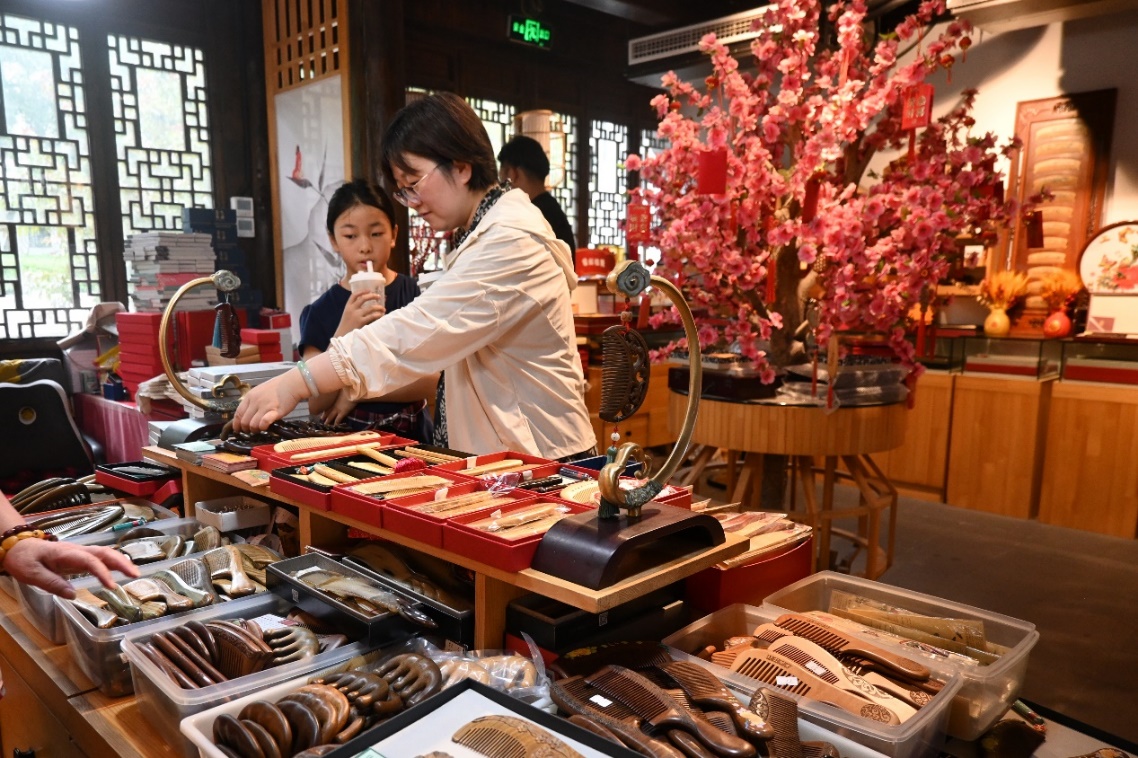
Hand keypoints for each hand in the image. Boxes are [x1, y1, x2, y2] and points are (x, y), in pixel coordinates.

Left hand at [4, 539, 139, 598]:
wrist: (18, 546)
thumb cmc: (24, 559)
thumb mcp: (31, 574)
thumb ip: (52, 583)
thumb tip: (73, 594)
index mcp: (65, 553)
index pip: (90, 561)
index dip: (103, 572)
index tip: (112, 586)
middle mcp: (76, 550)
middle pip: (104, 552)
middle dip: (121, 562)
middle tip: (136, 575)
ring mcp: (79, 552)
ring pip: (105, 553)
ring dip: (121, 562)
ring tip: (134, 574)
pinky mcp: (79, 557)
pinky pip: (100, 558)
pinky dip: (113, 563)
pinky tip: (121, 571)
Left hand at [233, 370, 307, 431]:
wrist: (292, 383)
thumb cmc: (278, 387)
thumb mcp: (260, 391)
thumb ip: (253, 401)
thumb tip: (248, 413)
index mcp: (250, 396)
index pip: (238, 413)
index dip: (236, 424)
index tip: (238, 429)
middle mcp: (255, 402)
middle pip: (244, 421)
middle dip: (245, 429)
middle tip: (250, 431)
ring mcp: (264, 407)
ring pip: (252, 424)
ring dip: (255, 429)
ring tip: (259, 429)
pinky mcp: (275, 411)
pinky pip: (264, 422)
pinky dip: (262, 427)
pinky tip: (265, 427)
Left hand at [322, 391, 356, 425]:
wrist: (353, 391)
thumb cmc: (349, 388)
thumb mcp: (343, 389)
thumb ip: (340, 390)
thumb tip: (339, 387)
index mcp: (335, 399)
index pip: (328, 405)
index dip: (325, 408)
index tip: (322, 411)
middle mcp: (335, 404)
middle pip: (328, 411)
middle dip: (324, 415)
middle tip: (321, 419)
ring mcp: (338, 409)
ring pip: (331, 416)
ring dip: (328, 420)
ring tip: (325, 424)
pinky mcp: (343, 412)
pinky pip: (338, 418)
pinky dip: (337, 422)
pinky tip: (335, 425)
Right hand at [336, 291, 385, 335]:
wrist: (342, 336)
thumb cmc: (347, 326)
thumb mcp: (347, 315)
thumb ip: (354, 309)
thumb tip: (367, 305)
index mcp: (347, 307)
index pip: (354, 295)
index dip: (362, 291)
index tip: (369, 290)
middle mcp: (351, 309)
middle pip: (363, 299)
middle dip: (372, 296)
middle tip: (379, 297)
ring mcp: (356, 316)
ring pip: (370, 308)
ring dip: (379, 307)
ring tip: (383, 308)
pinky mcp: (361, 322)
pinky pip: (372, 316)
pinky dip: (378, 314)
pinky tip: (381, 315)